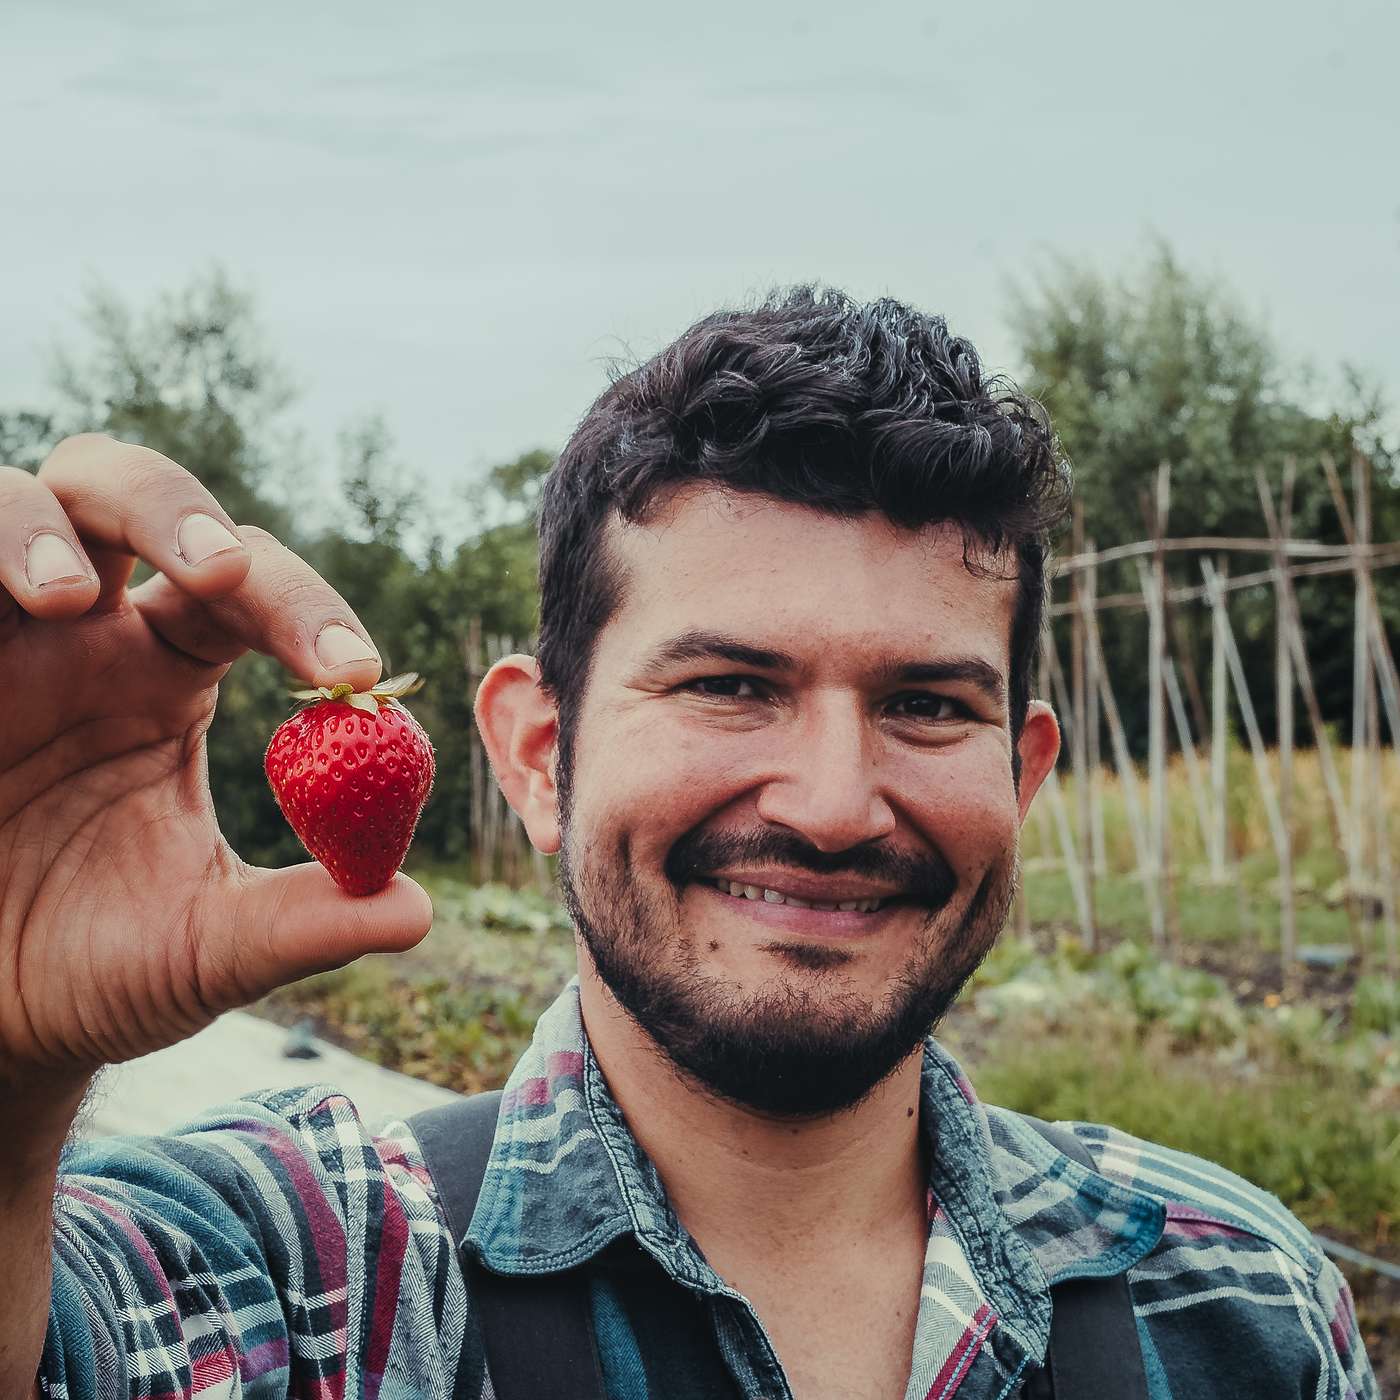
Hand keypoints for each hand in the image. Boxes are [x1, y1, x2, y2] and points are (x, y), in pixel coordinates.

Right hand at [0, 435, 433, 1084]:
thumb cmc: (95, 971)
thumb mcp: (208, 952)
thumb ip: (306, 923)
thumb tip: (415, 909)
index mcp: (166, 673)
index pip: (243, 593)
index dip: (303, 610)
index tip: (355, 674)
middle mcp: (79, 634)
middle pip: (123, 495)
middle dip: (171, 509)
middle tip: (217, 570)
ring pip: (4, 503)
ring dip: (31, 529)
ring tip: (62, 599)